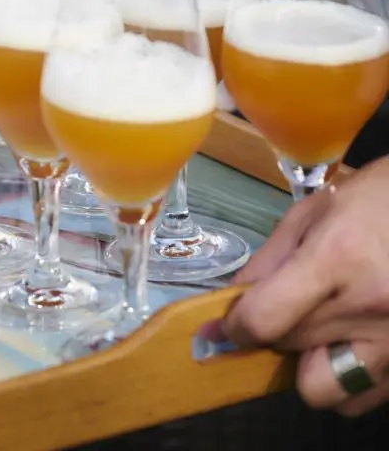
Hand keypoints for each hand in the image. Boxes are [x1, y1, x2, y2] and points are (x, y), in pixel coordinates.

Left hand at [222, 156, 388, 415]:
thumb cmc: (370, 202)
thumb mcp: (309, 215)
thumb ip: (268, 262)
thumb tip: (233, 305)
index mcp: (336, 258)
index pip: (266, 318)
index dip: (236, 327)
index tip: (227, 324)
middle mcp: (369, 306)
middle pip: (290, 347)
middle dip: (273, 332)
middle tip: (282, 311)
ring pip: (327, 391)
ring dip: (309, 365)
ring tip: (318, 331)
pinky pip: (364, 397)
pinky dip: (346, 376)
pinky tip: (348, 341)